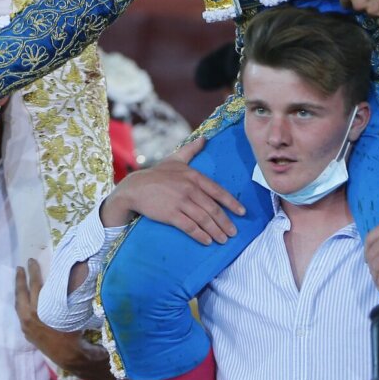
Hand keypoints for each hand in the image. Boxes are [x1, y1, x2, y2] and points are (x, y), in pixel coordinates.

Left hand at [15, 260, 81, 356]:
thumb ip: (67, 291)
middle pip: (21, 294)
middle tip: (19, 267)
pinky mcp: (28, 334)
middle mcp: (28, 318)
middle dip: (20, 280)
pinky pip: (21, 315)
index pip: (34, 285)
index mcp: (38, 309)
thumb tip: (72, 272)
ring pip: (18, 306)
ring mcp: (26, 327)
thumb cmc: (73, 330)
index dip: (33, 271)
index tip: (31, 260)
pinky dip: (21, 305)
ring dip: (18, 292)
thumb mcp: (70, 309)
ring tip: (19, 281)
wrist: (70, 356)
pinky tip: (23, 301)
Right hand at [98, 136, 245, 244]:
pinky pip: (190, 227)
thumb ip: (191, 150)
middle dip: (225, 222)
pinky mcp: (171, 214)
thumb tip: (204, 138)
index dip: (232, 203)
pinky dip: (200, 235)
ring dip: (216, 231)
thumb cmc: (157, 174)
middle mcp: (189, 188)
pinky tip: (207, 241)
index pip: (217, 191)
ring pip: (204, 219)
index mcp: (193, 176)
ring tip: (223, 240)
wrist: (135, 187)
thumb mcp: (175, 159)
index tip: (242, 212)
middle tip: (233, 233)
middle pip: (213, 208)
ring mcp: (180, 202)